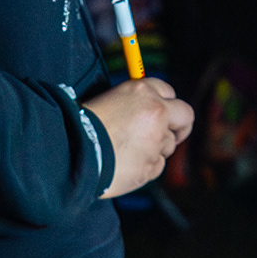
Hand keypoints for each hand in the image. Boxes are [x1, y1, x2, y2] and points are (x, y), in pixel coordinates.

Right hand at [91, 76, 193, 198]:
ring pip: (167, 145)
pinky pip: (156, 166)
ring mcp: (156, 140)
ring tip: (126, 151)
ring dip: (154, 149)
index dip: (166, 103)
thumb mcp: (110, 100)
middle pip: (185, 115)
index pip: (169, 91)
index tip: (164, 113)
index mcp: (143, 90)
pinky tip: (124, 164)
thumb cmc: (85, 125)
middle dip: (180, 126)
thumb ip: (135, 103)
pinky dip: (145, 167)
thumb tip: (150, 110)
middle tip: (172, 134)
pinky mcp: (151, 165)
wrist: (71, 151)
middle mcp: (156, 112)